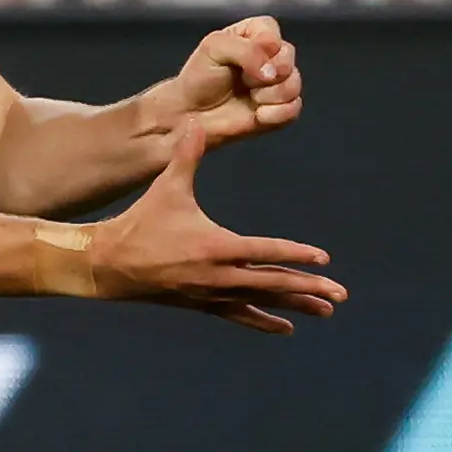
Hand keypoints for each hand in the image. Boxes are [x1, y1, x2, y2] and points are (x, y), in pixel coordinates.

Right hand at [87, 121, 341, 333]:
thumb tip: (197, 122)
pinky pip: (241, 314)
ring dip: (295, 305)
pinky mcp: (204, 304)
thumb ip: (187, 156)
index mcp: (215, 246)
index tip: (323, 258)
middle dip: (308, 288)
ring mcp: (213, 293)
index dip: (295, 254)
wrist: (110, 264)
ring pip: (262, 301)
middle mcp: (219, 275)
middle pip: (272, 283)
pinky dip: (264, 320)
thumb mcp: (166, 188)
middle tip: (340, 294)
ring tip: (325, 311)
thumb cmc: (140, 223)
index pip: (264, 251)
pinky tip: (287, 328)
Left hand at [166, 16, 303, 146]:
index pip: (272, 31)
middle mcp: (271, 55)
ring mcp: (278, 82)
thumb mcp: (214, 49)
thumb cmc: (200, 76)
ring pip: (294, 83)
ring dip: (268, 94)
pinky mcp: (281, 108)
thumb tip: (272, 71)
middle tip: (244, 80)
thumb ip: (245, 50)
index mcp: (255, 33)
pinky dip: (274, 113)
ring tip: (249, 96)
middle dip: (265, 72)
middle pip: (288, 56)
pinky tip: (257, 114)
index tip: (241, 61)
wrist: (193, 115)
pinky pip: (294, 108)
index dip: (261, 47)